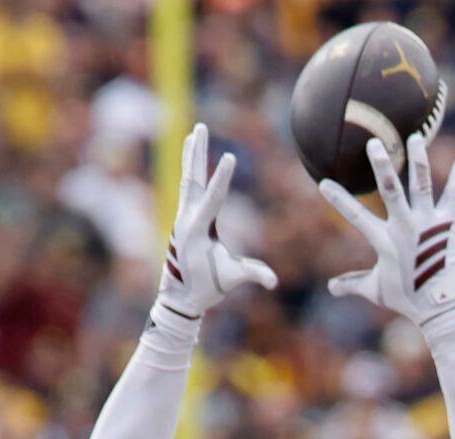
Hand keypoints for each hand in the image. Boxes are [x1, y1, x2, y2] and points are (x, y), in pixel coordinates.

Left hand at [153, 123, 277, 331]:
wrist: (181, 295)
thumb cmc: (208, 286)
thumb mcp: (232, 279)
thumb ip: (252, 275)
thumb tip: (273, 281)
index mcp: (198, 228)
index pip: (214, 197)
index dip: (222, 177)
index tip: (230, 156)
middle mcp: (187, 216)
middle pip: (194, 177)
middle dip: (198, 153)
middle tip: (201, 127)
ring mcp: (184, 214)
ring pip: (188, 178)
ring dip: (192, 155)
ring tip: (195, 132)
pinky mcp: (185, 216)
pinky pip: (187, 186)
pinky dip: (190, 169)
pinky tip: (192, 157)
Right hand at [318, 134, 454, 334]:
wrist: (442, 307)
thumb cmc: (408, 298)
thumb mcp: (377, 290)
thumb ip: (353, 283)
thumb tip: (331, 288)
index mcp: (385, 241)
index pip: (356, 216)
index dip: (339, 199)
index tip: (323, 182)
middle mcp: (406, 228)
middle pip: (391, 190)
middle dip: (382, 166)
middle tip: (375, 143)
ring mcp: (429, 225)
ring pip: (422, 186)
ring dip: (419, 161)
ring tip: (416, 138)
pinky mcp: (449, 226)